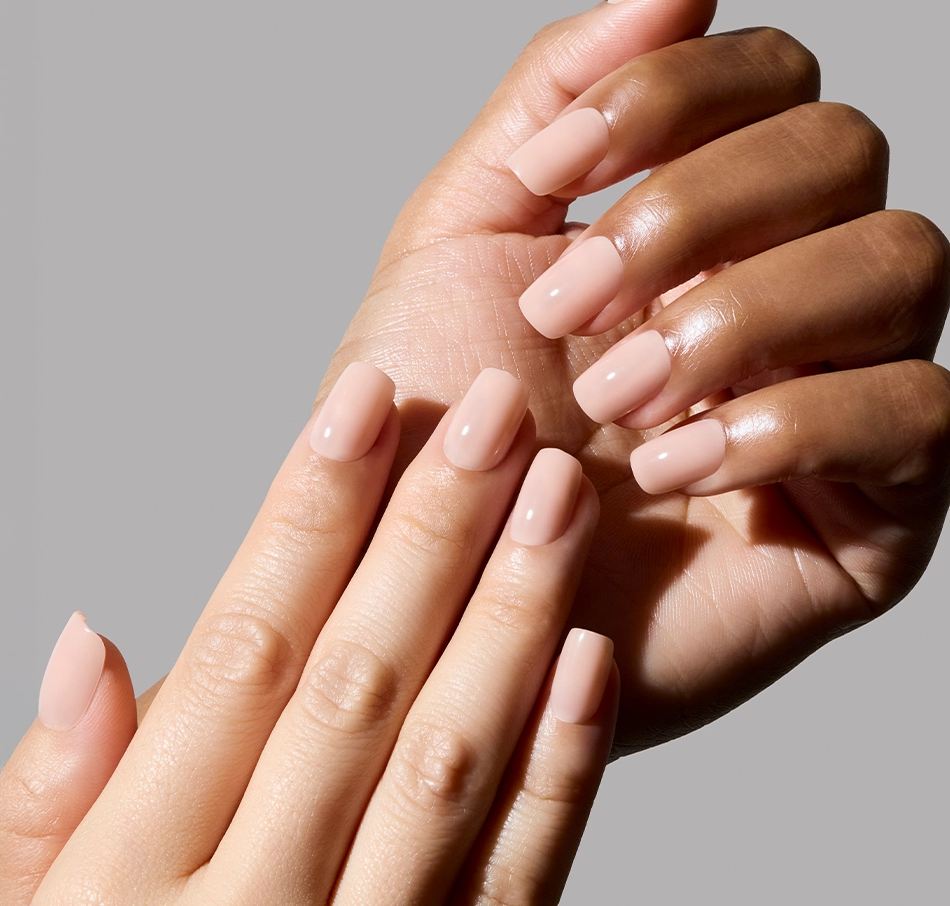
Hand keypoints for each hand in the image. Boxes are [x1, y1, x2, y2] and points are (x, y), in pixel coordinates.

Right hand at [2, 367, 616, 904]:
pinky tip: (589, 654)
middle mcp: (264, 905)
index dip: (306, 512)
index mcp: (139, 878)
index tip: (362, 400)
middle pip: (364, 678)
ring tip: (559, 490)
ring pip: (453, 755)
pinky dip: (560, 765)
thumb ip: (45, 800)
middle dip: (435, 529)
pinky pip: (517, 877)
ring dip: (514, 612)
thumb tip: (92, 639)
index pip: (244, 649)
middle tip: (497, 409)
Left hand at [325, 0, 949, 753]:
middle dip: (695, 212)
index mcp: (707, 215)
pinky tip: (678, 464)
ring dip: (740, 313)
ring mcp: (847, 390)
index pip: (773, 73)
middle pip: (844, 148)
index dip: (665, 97)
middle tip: (572, 308)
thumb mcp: (467, 234)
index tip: (550, 174)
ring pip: (902, 258)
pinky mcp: (877, 506)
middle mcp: (793, 285)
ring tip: (619, 398)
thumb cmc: (449, 428)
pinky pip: (917, 409)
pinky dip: (790, 417)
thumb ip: (566, 90)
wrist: (441, 593)